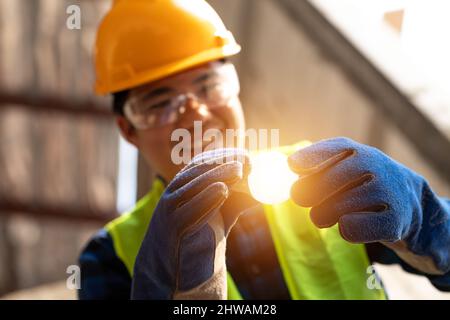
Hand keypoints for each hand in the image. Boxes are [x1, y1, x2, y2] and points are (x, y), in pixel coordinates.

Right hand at [131, 148, 250, 298]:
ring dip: (215, 175)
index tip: (243, 153)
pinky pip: (187, 211)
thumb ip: (236, 203)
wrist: (172, 269)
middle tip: (245, 159)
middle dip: (220, 162)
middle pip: (195, 172)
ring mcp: (168, 211)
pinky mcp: (171, 230)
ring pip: (190, 187)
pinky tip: (222, 189)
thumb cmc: (196, 235)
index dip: (221, 156)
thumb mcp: (219, 215)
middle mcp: (172, 195)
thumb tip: (264, 192)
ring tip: (239, 170)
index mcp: (181, 188)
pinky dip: (205, 199)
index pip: (199, 164)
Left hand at [288, 137, 449, 274]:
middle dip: (307, 192)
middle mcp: (375, 165)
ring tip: (324, 215)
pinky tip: (349, 225)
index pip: (334, 149)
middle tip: (299, 198)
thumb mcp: (342, 168)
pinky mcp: (395, 220)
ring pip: (337, 207)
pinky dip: (344, 229)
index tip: (292, 166)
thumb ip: (314, 167)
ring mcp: (387, 191)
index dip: (310, 157)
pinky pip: (352, 228)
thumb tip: (288, 169)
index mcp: (358, 151)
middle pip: (329, 180)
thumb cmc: (362, 184)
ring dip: (323, 215)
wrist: (410, 205)